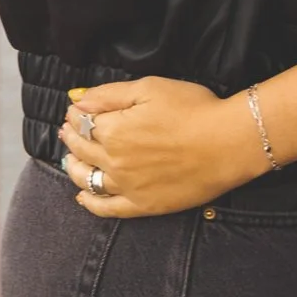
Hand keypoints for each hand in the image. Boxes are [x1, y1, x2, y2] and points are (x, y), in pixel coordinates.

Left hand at [61, 77, 265, 217]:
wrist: (228, 144)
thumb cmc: (193, 109)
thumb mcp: (149, 88)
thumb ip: (108, 95)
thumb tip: (76, 100)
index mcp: (113, 130)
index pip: (82, 122)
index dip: (77, 115)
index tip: (76, 112)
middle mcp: (114, 161)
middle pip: (81, 150)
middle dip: (72, 138)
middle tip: (69, 131)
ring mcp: (127, 187)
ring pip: (87, 179)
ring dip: (73, 167)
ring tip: (71, 159)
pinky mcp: (143, 206)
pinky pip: (106, 209)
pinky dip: (90, 203)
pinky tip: (83, 196)